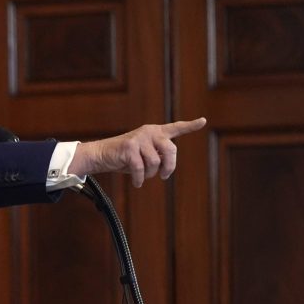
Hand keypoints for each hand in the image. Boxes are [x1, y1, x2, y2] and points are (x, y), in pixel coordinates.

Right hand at [71, 117, 206, 186]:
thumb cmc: (124, 158)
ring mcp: (139, 138)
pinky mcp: (130, 147)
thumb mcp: (144, 155)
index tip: (203, 121)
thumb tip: (167, 168)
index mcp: (155, 132)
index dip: (190, 126)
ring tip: (142, 176)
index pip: (176, 128)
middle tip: (165, 176)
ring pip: (155, 162)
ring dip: (150, 174)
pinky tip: (137, 183)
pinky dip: (139, 179)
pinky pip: (140, 168)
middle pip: (171, 150)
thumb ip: (158, 156)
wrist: (101, 155)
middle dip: (169, 166)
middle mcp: (150, 132)